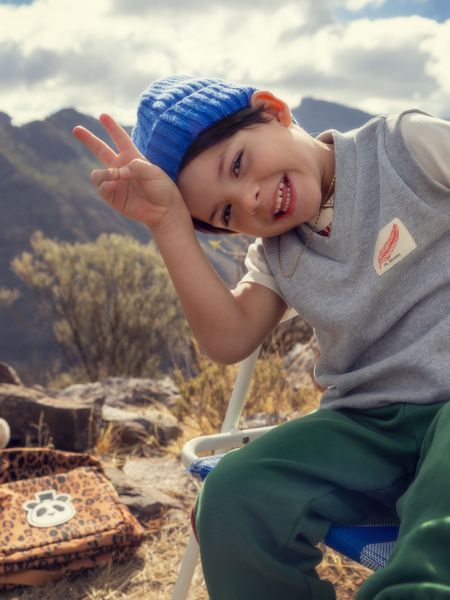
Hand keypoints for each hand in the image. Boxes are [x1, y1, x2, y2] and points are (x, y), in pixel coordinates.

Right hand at [72, 114, 187, 230]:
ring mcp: (116, 182)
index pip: (120, 139)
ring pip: (97, 173)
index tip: (103, 115)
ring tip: (115, 176)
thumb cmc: (162, 189)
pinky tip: (114, 184)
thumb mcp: (154, 172)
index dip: (112, 127)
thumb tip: (117, 170)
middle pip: (100, 150)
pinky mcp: (113, 197)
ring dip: (104, 173)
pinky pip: (101, 188)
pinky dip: (105, 185)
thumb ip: (136, 166)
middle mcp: (121, 168)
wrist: (164, 211)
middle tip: (76, 129)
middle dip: (88, 139)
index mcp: (132, 157)